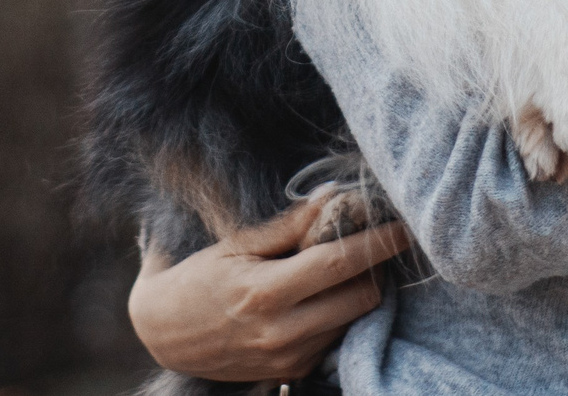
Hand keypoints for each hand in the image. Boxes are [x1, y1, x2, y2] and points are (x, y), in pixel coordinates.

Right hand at [127, 192, 412, 383]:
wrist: (164, 334)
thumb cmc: (199, 278)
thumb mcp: (236, 244)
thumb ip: (289, 224)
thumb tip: (333, 195)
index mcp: (266, 293)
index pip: (340, 264)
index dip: (378, 243)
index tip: (403, 226)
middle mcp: (282, 332)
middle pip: (361, 298)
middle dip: (374, 269)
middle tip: (368, 243)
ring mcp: (289, 357)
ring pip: (353, 321)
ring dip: (358, 292)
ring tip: (340, 268)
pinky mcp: (292, 372)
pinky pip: (336, 339)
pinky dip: (339, 315)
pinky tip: (322, 296)